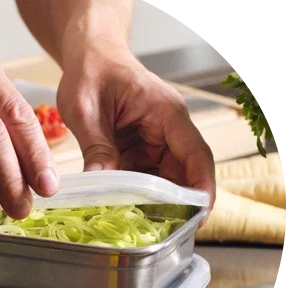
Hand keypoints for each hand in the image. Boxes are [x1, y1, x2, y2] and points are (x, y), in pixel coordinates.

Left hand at [56, 45, 215, 217]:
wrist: (89, 55)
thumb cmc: (91, 70)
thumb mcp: (86, 110)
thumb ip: (96, 148)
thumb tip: (100, 185)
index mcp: (166, 113)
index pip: (195, 154)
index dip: (201, 187)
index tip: (199, 216)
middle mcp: (168, 128)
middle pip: (182, 172)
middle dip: (173, 203)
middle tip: (156, 232)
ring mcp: (154, 138)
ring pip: (161, 178)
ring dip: (148, 199)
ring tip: (133, 223)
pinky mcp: (139, 146)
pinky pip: (141, 174)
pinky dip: (131, 191)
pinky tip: (118, 206)